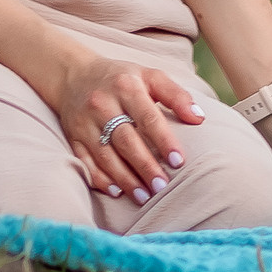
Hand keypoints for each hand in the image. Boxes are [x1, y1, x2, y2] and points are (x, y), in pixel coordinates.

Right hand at [53, 54, 204, 204]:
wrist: (73, 74)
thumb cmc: (121, 79)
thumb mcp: (149, 76)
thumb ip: (176, 95)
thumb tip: (199, 118)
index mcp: (126, 87)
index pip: (148, 117)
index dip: (164, 141)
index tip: (179, 162)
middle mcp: (103, 104)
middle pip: (125, 140)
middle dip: (145, 166)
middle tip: (162, 187)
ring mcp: (84, 121)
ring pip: (105, 155)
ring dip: (125, 178)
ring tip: (145, 197)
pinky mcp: (73, 135)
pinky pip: (85, 161)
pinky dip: (100, 178)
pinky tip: (116, 191)